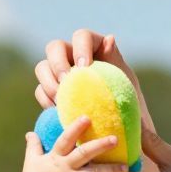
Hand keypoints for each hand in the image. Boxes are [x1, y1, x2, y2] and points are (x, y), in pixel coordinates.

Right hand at [19, 115, 125, 171]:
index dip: (76, 128)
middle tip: (116, 139)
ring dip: (111, 171)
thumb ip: (33, 146)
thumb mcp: (31, 162)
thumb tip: (30, 132)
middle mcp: (66, 169)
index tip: (87, 117)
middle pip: (85, 154)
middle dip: (100, 146)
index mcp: (55, 158)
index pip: (66, 139)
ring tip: (125, 167)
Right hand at [36, 30, 157, 141]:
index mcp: (96, 49)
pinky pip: (40, 90)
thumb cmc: (130, 109)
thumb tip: (110, 39)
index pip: (82, 36)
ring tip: (60, 101)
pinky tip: (57, 112)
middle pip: (55, 47)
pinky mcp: (52, 92)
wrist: (122, 135)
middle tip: (65, 83)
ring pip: (43, 67)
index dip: (80, 48)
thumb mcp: (129, 87)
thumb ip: (118, 63)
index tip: (84, 67)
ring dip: (48, 82)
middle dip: (57, 63)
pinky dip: (45, 100)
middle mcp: (74, 57)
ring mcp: (61, 74)